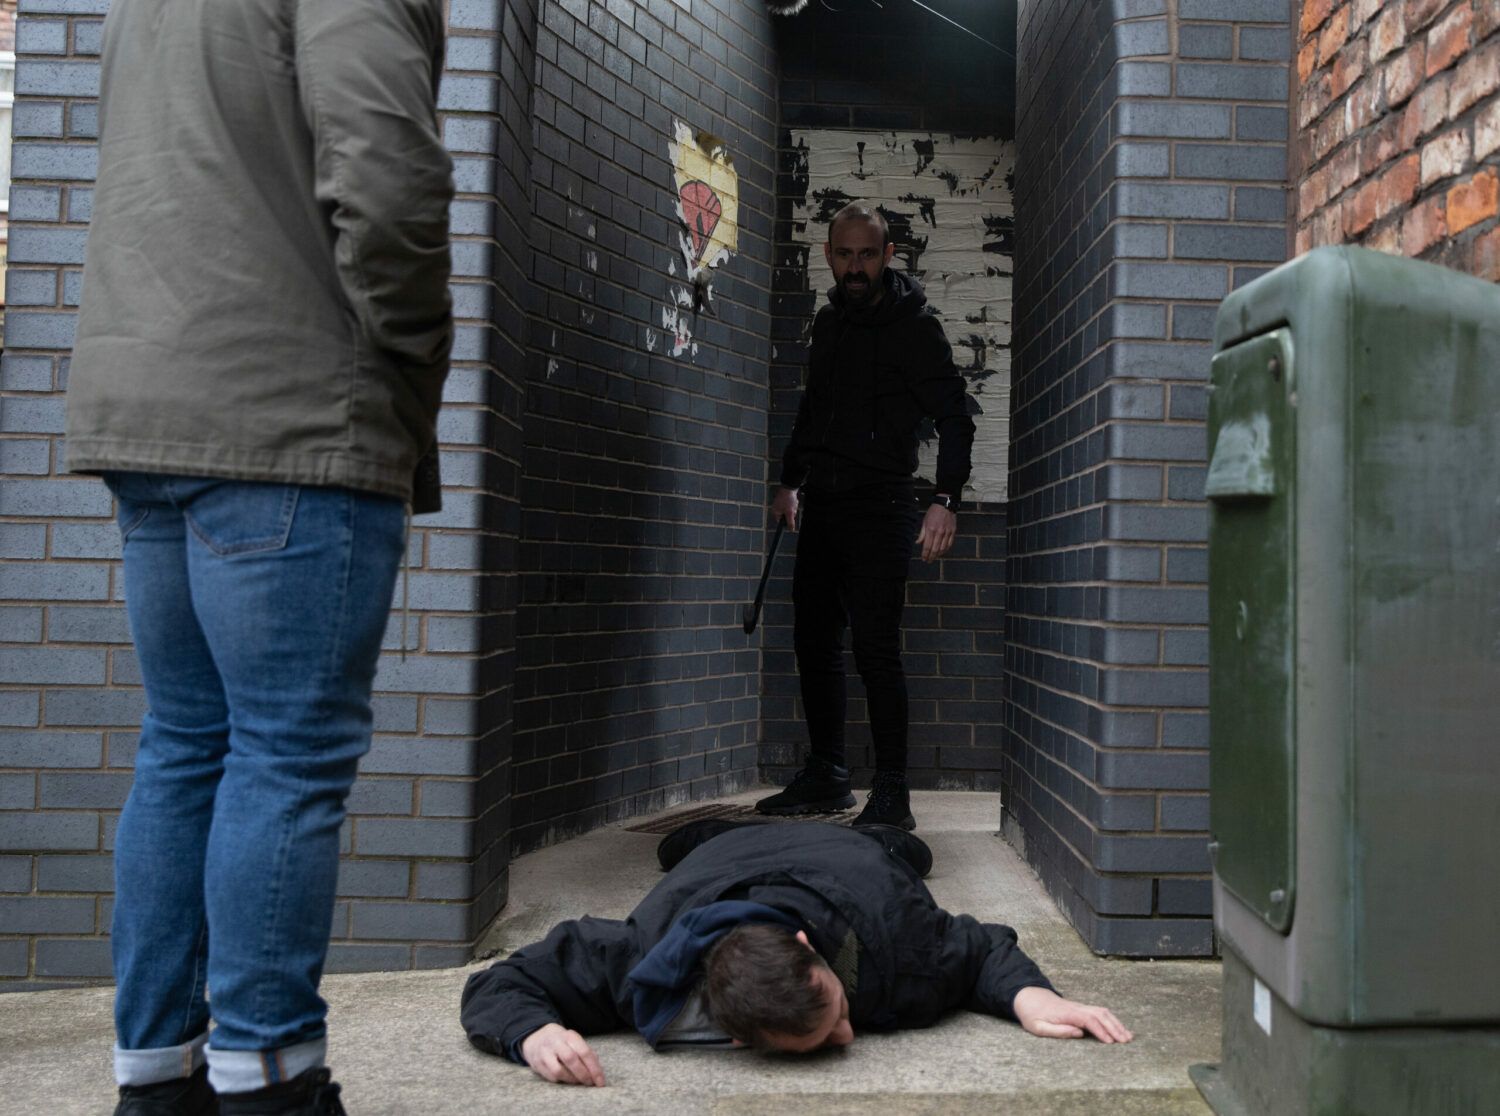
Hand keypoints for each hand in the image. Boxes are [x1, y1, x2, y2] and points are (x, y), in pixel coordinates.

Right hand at [519, 1023, 605, 1085]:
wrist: (537, 1038)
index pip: (584, 1052)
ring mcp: (544, 1052)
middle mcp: (556, 1042)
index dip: (594, 1069)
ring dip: (572, 1080)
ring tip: (578, 1081)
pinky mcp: (537, 1063)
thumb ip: (586, 1054)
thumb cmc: (562, 1043)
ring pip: (559, 1070)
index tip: (600, 1081)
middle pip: (571, 1059)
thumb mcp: (575, 1042)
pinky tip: (567, 1079)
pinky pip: (551, 1077)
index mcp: (570, 1036)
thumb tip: (597, 1071)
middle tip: (590, 1083)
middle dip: (583, 1074)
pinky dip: (562, 1080)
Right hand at [771, 486, 799, 529]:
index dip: (787, 520)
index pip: (782, 522)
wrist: (789, 487)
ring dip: (793, 508)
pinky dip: (793, 504)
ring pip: (790, 512)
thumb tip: (791, 530)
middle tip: (791, 507)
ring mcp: (781, 505)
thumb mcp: (790, 512)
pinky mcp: (785, 502)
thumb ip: (790, 522)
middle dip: (791, 513)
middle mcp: (777, 509)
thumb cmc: (787, 499)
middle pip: (787, 517)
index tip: (790, 516)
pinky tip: (793, 500)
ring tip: (792, 503)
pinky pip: (791, 507)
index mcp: (775, 513)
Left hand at [915, 502, 956, 561]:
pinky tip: (942, 552)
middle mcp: (939, 532)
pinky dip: (945, 550)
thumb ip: (922, 534)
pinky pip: (949, 544)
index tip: (924, 559)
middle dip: (931, 557)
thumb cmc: (933, 512)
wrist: (945, 505)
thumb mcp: (925, 522)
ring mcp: (947, 532)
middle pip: (935, 549)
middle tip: (928, 561)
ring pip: (943, 548)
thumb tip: (917, 543)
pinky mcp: (953, 532)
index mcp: (931, 529)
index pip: (927, 546)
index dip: (925, 554)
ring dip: (938, 555)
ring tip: (934, 558)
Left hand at [1011, 986, 1132, 1043]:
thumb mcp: (1037, 1027)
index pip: (1088, 1020)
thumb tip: (1079, 1033)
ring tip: (1128, 1036)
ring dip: (1116, 1023)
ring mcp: (1079, 1006)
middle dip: (1114, 1028)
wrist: (1028, 996)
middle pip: (1099, 1014)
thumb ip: (1057, 1030)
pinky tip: (1119, 1028)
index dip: (1100, 1031)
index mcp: (1066, 1013)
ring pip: (1102, 1012)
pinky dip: (1111, 1019)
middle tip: (1126, 1041)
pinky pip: (1099, 1012)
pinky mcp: (1081, 1008)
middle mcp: (1076, 1007)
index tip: (1110, 1042)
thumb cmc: (1032, 1014)